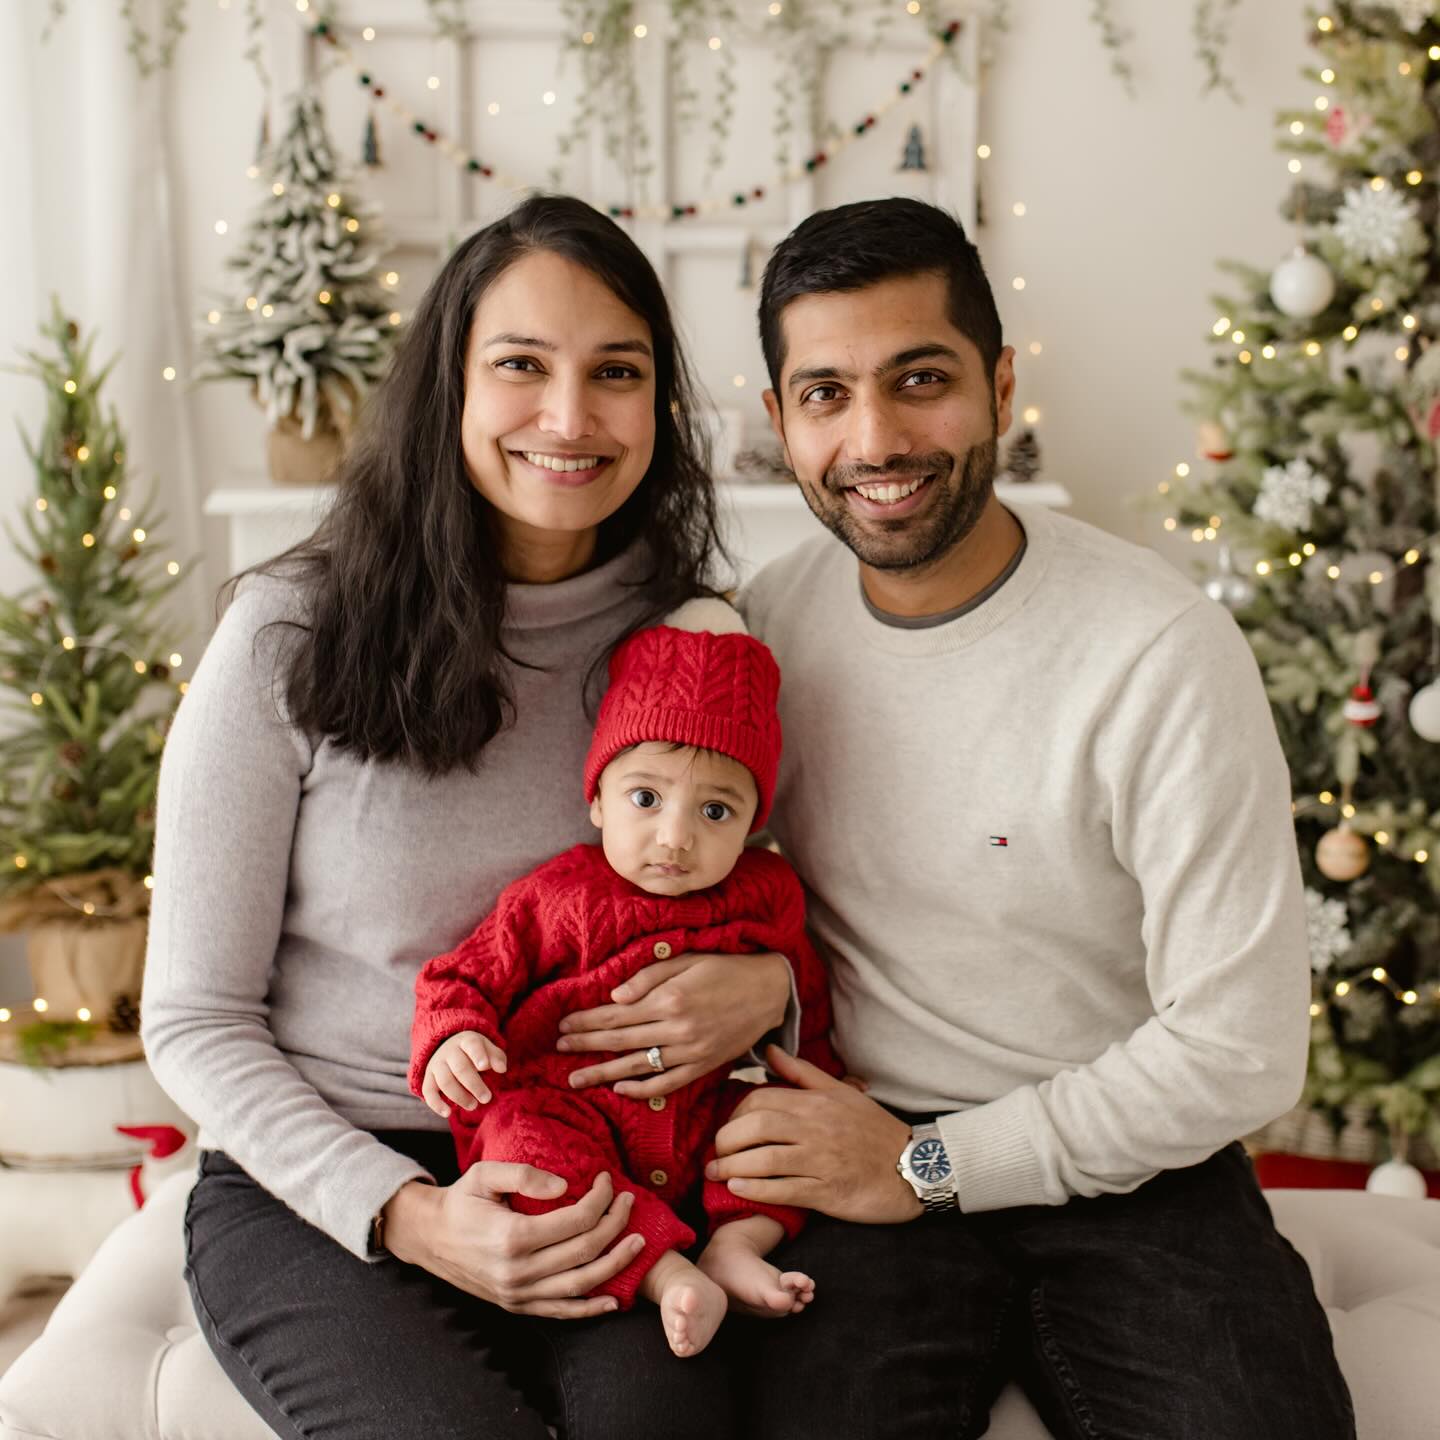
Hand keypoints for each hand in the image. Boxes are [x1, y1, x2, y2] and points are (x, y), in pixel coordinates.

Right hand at [383, 1165, 645, 1318]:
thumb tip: (565, 1186)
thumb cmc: (461, 1200)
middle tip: (629, 1202)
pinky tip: (614, 1299)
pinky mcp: (517, 1306)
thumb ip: (525, 1174)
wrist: (430, 1237)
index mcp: (512, 1237)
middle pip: (585, 1251)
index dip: (600, 1199)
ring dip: (615, 1264)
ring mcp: (518, 1294)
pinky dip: (590, 1309)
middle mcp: (518, 1271)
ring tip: (637, 1243)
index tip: (607, 1180)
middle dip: (615, 1224)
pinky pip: (561, 1312)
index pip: (576, 1221)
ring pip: (580, 1285)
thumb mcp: (485, 1174)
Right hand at [422, 1031, 507, 1116]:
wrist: (448, 1047)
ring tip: (473, 1106)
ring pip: (445, 1081)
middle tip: (487, 1098)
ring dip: (459, 1096)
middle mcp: (449, 1051)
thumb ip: (496, 1057)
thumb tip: (501, 1069)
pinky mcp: (428, 1078)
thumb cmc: (474, 1052)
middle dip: (474, 1084)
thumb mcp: (487, 1048)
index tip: (485, 1067)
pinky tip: (448, 1113)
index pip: (472, 1045)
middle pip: (460, 1067)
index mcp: (466, 1041)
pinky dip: (436, 1104)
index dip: (478, 1056)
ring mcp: (437, 1065)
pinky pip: (428, 1091)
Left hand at [557, 950, 790, 1097]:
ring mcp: (690, 1051)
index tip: (564, 1024)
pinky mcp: (703, 1066)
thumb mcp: (687, 960)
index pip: (616, 1014)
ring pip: (638, 1066)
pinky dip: (642, 1088)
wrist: (768, 991)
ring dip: (603, 1073)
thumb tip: (614, 997)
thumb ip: (648, 978)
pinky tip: (620, 1089)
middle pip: (620, 1041)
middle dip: (586, 1045)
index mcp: (669, 999)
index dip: (587, 1020)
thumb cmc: (724, 968)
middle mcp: (677, 1028)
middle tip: (560, 1049)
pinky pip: (667, 1083)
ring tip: (576, 1079)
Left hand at [705, 1045, 921, 1223]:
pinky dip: (755, 1190)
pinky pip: (783, 1189)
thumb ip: (802, 1073)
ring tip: (716, 1174)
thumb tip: (768, 1050)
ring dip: (732, 1168)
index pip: (761, 1099)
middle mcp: (816, 1128)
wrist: (914, 1168)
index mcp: (816, 1102)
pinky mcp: (827, 1191)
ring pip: (764, 1160)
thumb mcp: (841, 1093)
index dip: (735, 1114)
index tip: (729, 1129)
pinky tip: (738, 1191)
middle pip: (757, 1127)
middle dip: (727, 1141)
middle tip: (716, 1153)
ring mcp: (821, 1160)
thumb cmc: (874, 1131)